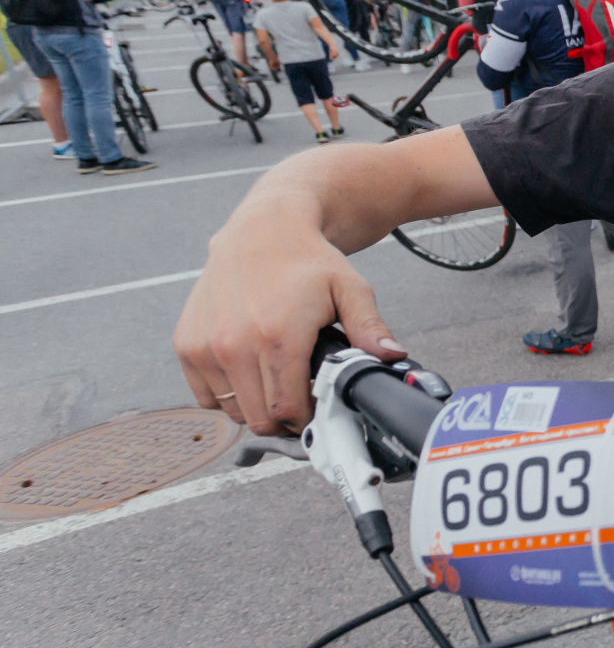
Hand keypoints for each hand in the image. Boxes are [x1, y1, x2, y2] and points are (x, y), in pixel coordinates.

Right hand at [173, 204, 403, 436]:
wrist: (263, 229)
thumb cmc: (308, 260)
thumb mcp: (351, 289)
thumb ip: (369, 329)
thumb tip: (392, 357)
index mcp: (278, 336)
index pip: (288, 411)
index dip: (307, 418)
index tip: (317, 408)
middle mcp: (234, 344)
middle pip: (259, 418)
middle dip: (285, 418)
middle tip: (301, 399)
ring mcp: (206, 346)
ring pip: (232, 411)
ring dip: (255, 406)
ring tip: (277, 383)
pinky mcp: (186, 343)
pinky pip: (205, 395)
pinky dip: (227, 394)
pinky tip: (250, 374)